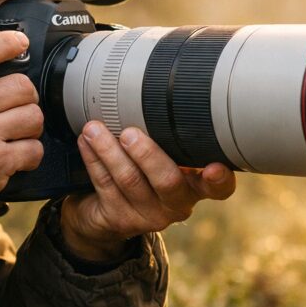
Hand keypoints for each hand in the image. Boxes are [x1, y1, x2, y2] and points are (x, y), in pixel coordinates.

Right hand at [0, 31, 43, 209]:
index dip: (5, 43)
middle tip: (18, 104)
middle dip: (25, 95)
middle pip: (21, 86)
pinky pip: (34, 149)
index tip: (19, 42)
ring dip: (30, 124)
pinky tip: (17, 156)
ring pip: (33, 116)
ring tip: (17, 131)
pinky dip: (30, 153)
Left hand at [60, 121, 235, 261]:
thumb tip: (163, 87)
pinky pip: (104, 185)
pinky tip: (86, 142)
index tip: (213, 168)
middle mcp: (177, 204)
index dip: (219, 179)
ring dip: (109, 151)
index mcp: (196, 187)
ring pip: (129, 181)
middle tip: (130, 134)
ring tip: (95, 129)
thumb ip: (171, 139)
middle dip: (147, 155)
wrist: (109, 214)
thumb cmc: (144, 174)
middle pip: (167, 182)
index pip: (218, 189)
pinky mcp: (119, 219)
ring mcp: (148, 216)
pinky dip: (94, 159)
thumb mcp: (166, 159)